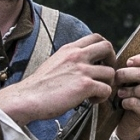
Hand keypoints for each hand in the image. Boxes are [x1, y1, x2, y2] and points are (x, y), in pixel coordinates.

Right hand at [0, 34, 115, 126]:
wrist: (26, 98)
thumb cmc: (39, 86)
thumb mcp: (55, 62)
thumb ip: (70, 60)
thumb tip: (84, 65)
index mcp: (69, 49)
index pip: (96, 37)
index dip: (104, 50)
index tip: (102, 62)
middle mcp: (77, 55)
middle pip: (108, 47)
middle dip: (112, 61)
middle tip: (106, 75)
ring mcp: (81, 69)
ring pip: (110, 73)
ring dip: (106, 84)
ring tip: (94, 93)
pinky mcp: (85, 85)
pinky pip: (106, 89)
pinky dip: (102, 97)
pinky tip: (90, 101)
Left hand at [114, 52, 139, 139]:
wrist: (126, 117)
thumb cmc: (127, 91)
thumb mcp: (130, 77)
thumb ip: (131, 67)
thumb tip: (125, 61)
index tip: (128, 62)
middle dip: (126, 74)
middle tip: (116, 78)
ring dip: (127, 90)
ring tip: (120, 92)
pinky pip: (137, 103)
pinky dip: (126, 102)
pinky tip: (123, 103)